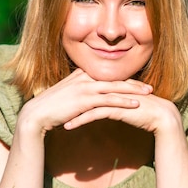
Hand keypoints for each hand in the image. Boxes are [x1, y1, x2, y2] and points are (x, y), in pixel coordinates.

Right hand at [17, 68, 153, 134]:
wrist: (37, 114)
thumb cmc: (51, 107)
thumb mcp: (68, 95)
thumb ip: (80, 91)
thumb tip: (91, 97)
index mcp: (82, 74)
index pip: (109, 75)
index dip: (125, 79)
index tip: (139, 83)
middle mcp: (85, 77)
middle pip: (115, 78)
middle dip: (134, 82)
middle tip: (150, 88)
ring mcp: (85, 87)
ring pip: (115, 87)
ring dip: (134, 91)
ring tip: (148, 95)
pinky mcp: (84, 99)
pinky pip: (109, 100)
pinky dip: (124, 101)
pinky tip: (135, 105)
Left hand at [62, 90, 181, 135]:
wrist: (162, 116)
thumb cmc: (147, 111)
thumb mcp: (128, 103)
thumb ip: (117, 100)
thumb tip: (107, 104)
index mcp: (114, 85)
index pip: (89, 86)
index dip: (75, 93)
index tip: (62, 101)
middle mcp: (111, 88)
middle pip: (84, 92)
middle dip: (68, 101)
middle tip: (53, 108)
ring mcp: (113, 97)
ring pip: (85, 103)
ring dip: (70, 111)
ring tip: (57, 118)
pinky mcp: (115, 109)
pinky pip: (93, 114)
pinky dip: (79, 120)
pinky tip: (68, 127)